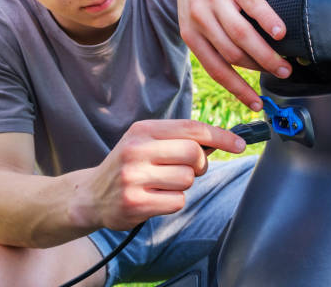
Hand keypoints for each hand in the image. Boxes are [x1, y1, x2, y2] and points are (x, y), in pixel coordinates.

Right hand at [88, 120, 245, 230]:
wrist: (90, 195)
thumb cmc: (129, 165)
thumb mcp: (146, 142)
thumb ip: (179, 138)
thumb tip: (224, 139)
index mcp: (142, 130)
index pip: (192, 128)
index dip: (221, 136)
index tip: (240, 144)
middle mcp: (136, 150)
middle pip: (194, 153)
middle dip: (200, 164)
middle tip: (190, 169)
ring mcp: (134, 177)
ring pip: (187, 179)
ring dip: (183, 184)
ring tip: (162, 184)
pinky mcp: (135, 203)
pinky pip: (177, 201)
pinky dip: (173, 201)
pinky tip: (155, 199)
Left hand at [177, 0, 291, 110]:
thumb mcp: (196, 21)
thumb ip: (211, 45)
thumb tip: (236, 78)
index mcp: (191, 34)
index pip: (217, 69)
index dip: (238, 90)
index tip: (257, 104)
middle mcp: (200, 18)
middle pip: (234, 54)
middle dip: (260, 69)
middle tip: (282, 75)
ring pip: (244, 35)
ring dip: (268, 53)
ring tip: (286, 63)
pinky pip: (253, 6)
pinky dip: (269, 22)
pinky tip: (281, 32)